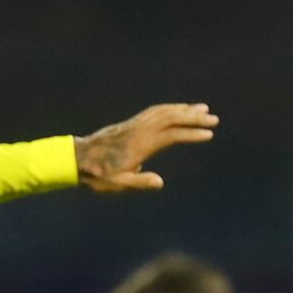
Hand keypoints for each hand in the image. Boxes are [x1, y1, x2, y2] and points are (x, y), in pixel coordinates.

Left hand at [75, 103, 217, 191]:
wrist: (78, 159)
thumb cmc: (98, 175)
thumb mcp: (118, 183)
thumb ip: (139, 182)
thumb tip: (160, 182)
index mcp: (140, 144)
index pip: (171, 135)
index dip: (191, 133)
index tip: (208, 134)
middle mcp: (140, 130)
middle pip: (171, 118)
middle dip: (194, 117)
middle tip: (214, 118)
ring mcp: (135, 124)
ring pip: (164, 111)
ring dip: (184, 109)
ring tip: (203, 109)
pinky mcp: (131, 123)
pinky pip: (154, 111)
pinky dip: (170, 108)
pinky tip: (179, 110)